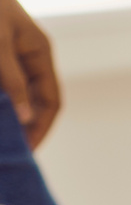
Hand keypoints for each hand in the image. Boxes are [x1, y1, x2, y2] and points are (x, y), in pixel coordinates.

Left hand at [0, 0, 59, 147]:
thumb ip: (12, 80)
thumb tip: (26, 116)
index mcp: (40, 54)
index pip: (51, 102)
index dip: (42, 128)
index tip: (28, 150)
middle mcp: (30, 59)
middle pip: (35, 102)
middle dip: (24, 127)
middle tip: (12, 149)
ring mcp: (12, 57)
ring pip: (15, 96)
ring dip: (9, 116)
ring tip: (3, 138)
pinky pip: (3, 86)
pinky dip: (0, 102)